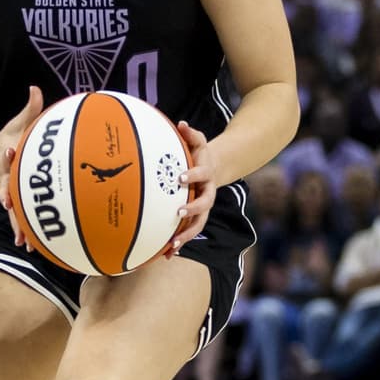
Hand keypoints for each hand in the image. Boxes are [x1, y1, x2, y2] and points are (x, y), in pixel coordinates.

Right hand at [0, 84, 45, 246]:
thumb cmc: (3, 139)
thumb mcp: (15, 125)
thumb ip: (29, 109)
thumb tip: (36, 87)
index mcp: (3, 157)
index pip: (4, 155)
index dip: (5, 155)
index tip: (7, 154)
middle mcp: (1, 177)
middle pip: (5, 187)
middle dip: (7, 196)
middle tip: (8, 204)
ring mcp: (4, 192)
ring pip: (11, 210)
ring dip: (17, 225)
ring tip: (25, 243)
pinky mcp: (9, 203)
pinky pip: (17, 219)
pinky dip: (23, 231)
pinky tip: (32, 247)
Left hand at [165, 121, 218, 256]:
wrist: (213, 169)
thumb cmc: (198, 155)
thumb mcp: (197, 142)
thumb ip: (191, 134)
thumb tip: (181, 124)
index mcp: (206, 175)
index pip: (201, 174)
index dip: (192, 176)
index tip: (180, 177)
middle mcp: (207, 193)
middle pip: (204, 205)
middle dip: (192, 210)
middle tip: (178, 212)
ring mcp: (203, 208)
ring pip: (198, 224)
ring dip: (186, 235)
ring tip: (172, 245)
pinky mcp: (196, 219)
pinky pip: (189, 233)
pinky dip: (179, 244)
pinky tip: (165, 255)